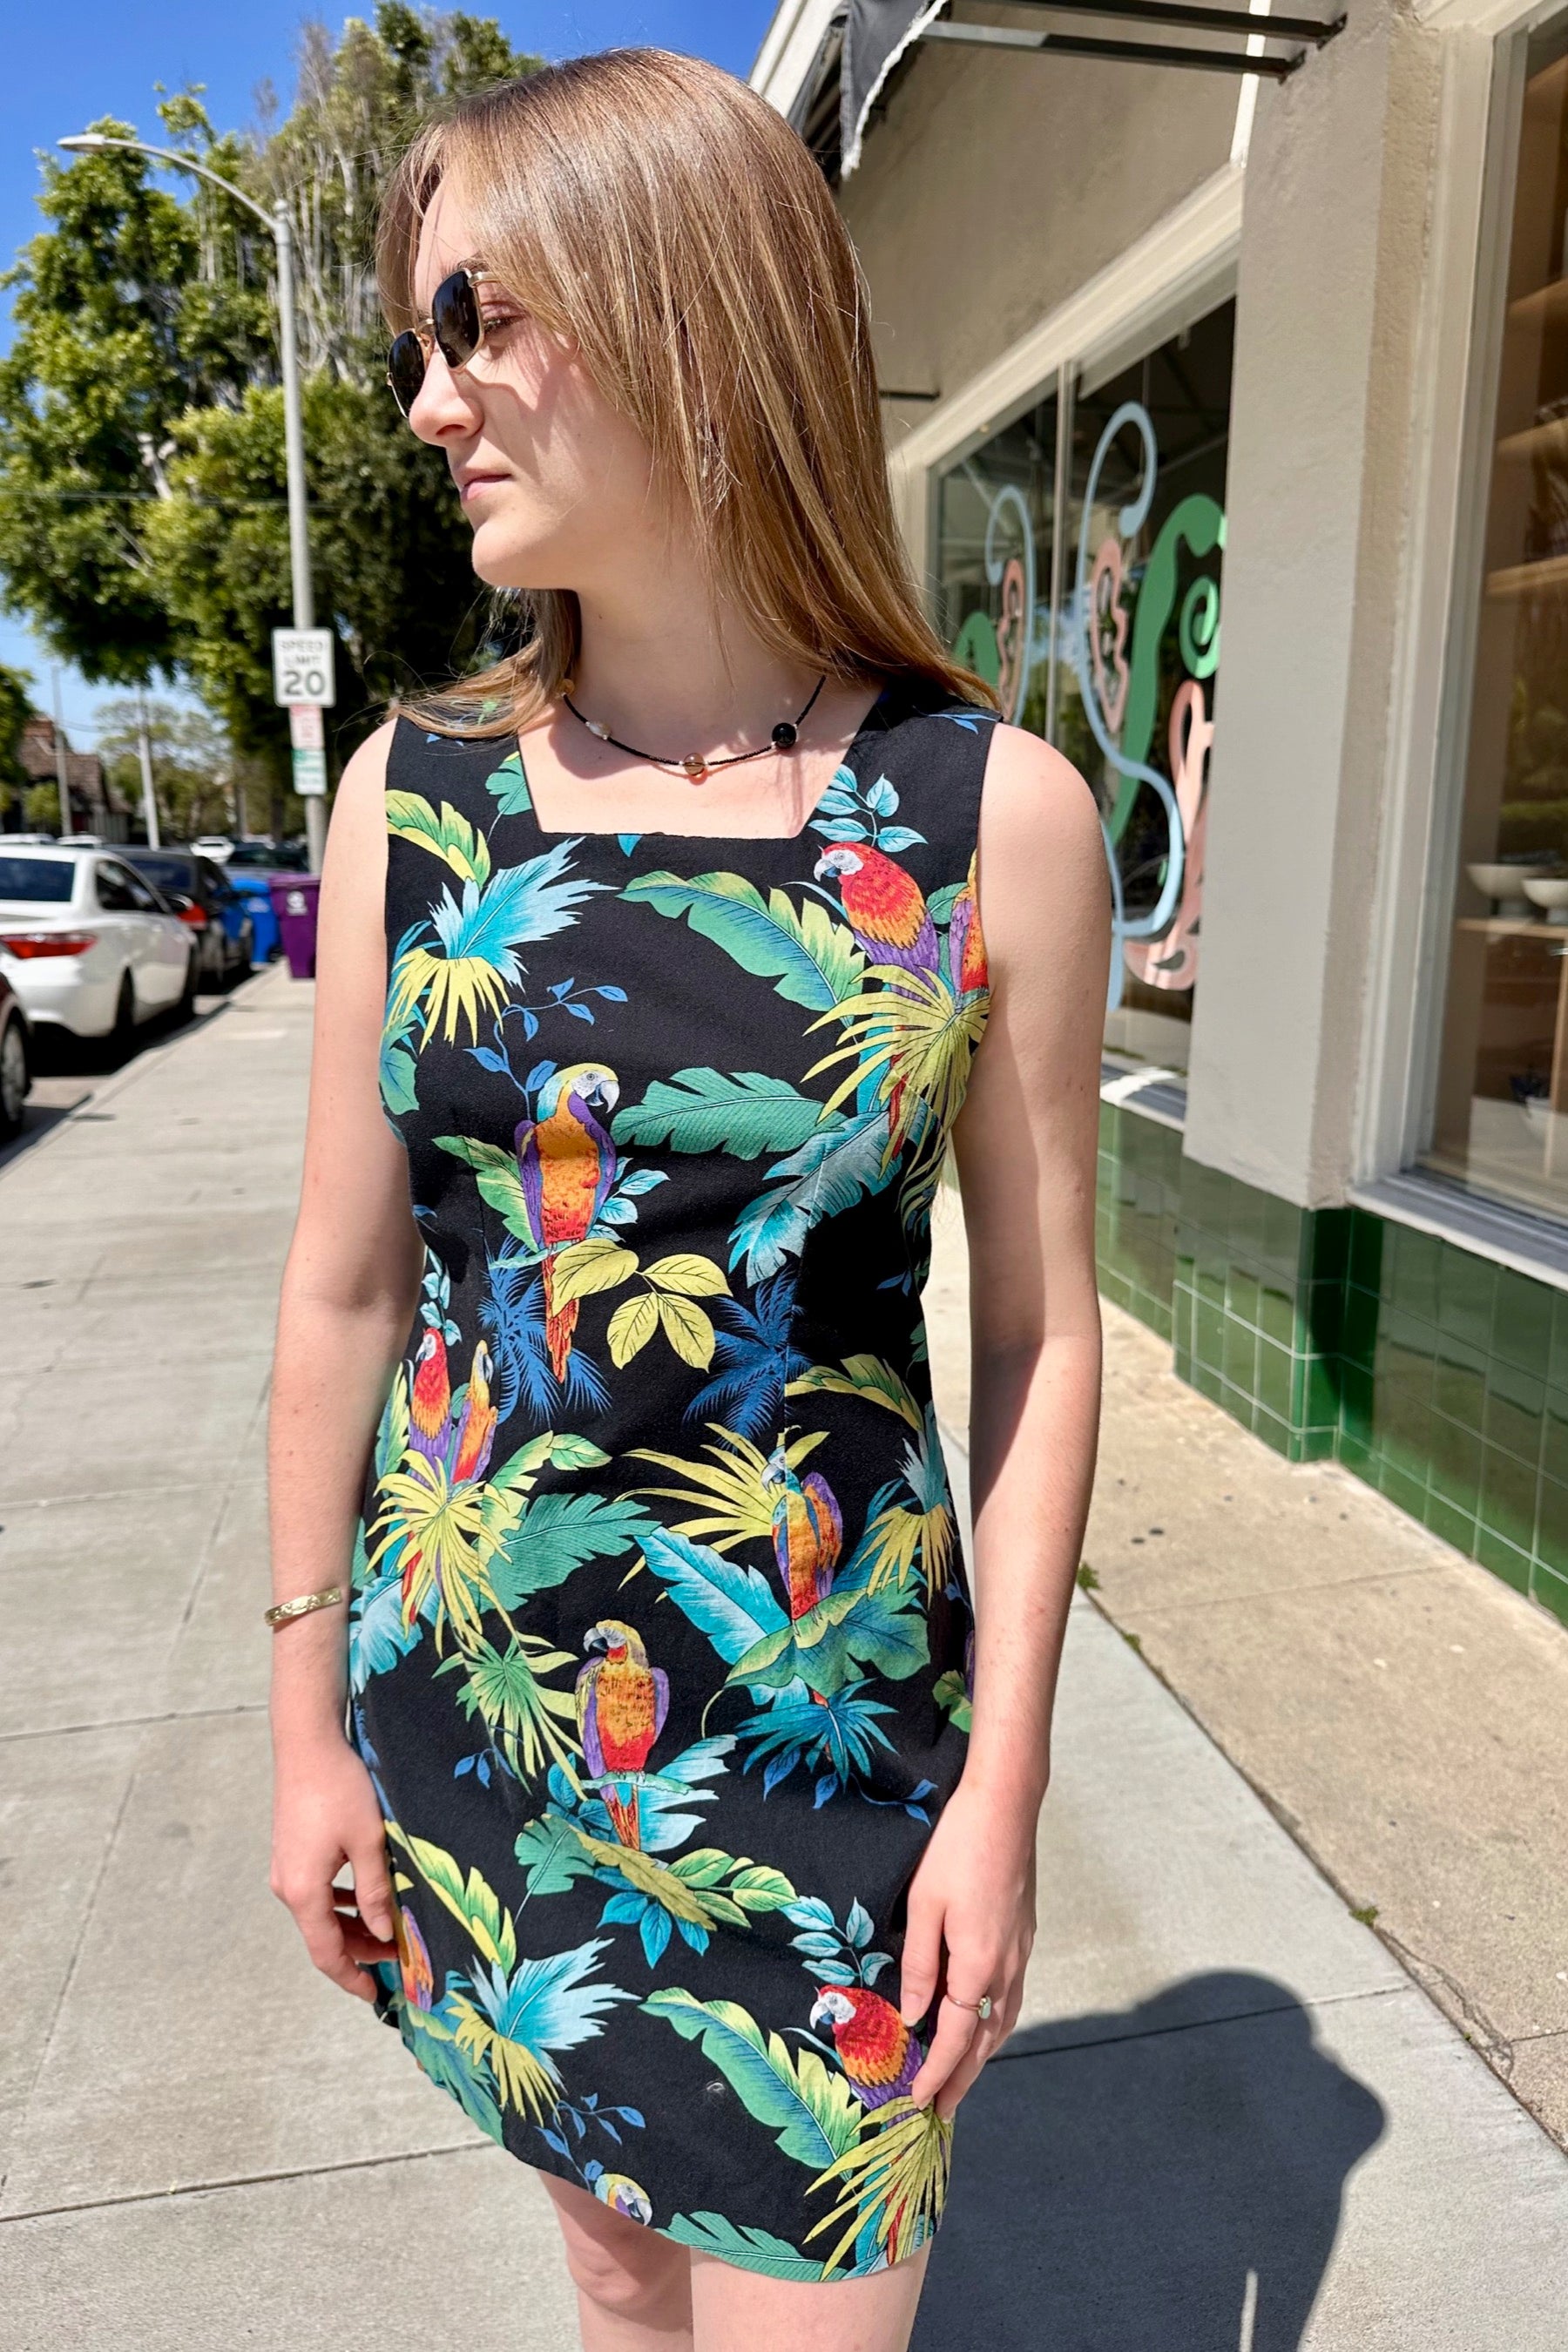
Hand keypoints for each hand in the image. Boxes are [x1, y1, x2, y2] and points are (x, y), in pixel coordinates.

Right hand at [271, 1731, 396, 2001]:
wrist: (307, 1743)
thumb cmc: (340, 1788)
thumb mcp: (369, 1842)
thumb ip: (376, 1892)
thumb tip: (385, 1935)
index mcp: (304, 1891)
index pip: (327, 1953)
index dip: (351, 1978)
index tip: (376, 1995)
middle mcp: (288, 1886)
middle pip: (325, 1935)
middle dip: (361, 1950)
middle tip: (401, 1952)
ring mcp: (287, 1869)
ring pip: (321, 1914)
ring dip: (353, 1925)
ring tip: (391, 1927)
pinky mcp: (292, 1853)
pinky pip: (317, 1892)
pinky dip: (341, 1903)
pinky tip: (368, 1896)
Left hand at [898, 1776, 1036, 2118]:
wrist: (1005, 1805)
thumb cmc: (956, 1848)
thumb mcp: (924, 1905)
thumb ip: (921, 1965)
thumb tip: (915, 2018)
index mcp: (978, 1965)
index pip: (955, 2038)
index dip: (936, 2074)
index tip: (918, 2103)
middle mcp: (1006, 1967)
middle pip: (984, 2040)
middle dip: (963, 2079)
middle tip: (941, 2111)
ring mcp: (1020, 1951)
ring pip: (1002, 2020)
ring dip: (981, 2055)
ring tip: (961, 2079)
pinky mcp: (1024, 1934)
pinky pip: (1010, 1996)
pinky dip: (994, 2023)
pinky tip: (983, 2022)